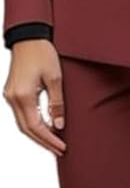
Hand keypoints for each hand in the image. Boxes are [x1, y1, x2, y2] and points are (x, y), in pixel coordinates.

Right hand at [2, 39, 66, 155]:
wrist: (28, 37)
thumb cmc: (42, 53)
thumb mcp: (55, 78)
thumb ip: (56, 104)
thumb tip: (58, 125)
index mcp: (23, 96)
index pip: (36, 127)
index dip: (49, 139)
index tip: (62, 147)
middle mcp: (13, 98)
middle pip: (26, 129)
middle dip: (43, 142)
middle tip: (59, 149)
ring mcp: (10, 95)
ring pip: (22, 123)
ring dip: (37, 134)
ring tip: (53, 142)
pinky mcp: (12, 92)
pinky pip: (21, 114)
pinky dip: (32, 123)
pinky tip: (43, 126)